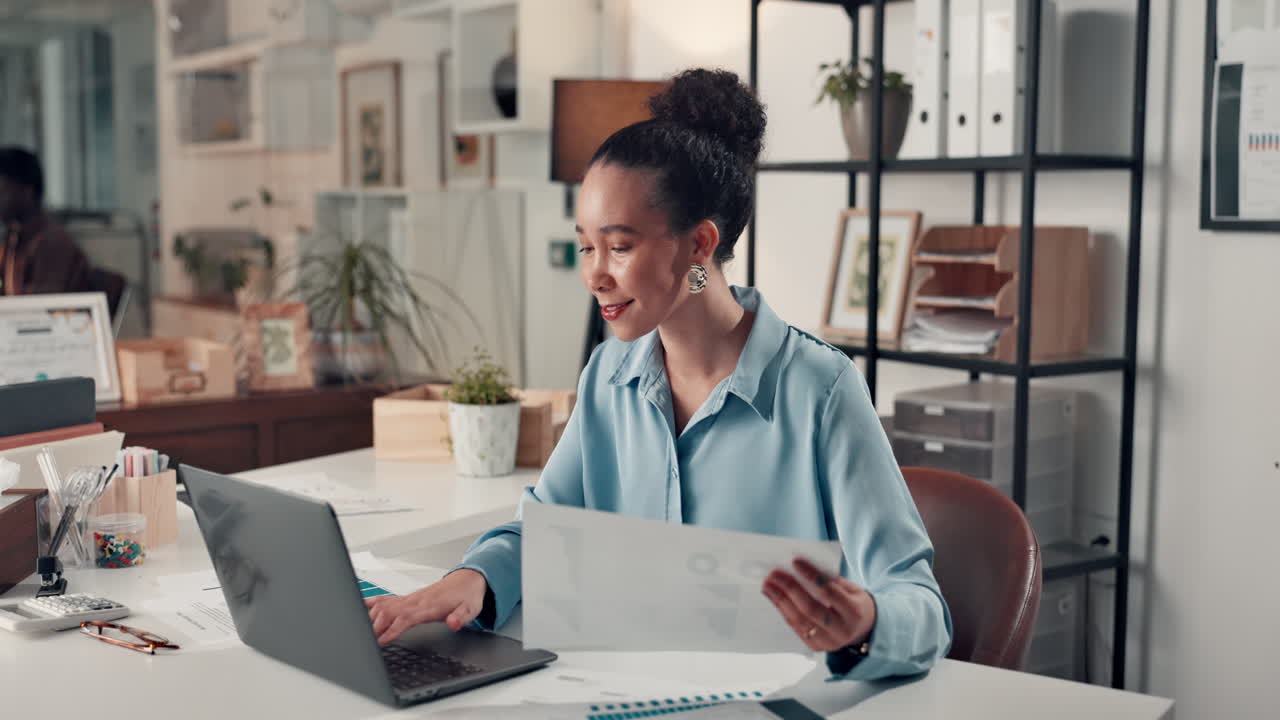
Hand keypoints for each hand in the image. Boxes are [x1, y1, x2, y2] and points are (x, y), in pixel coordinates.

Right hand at [365, 569, 487, 645]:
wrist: (467, 580)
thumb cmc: (467, 596)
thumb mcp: (471, 609)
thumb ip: (461, 617)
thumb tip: (453, 623)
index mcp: (429, 606)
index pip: (405, 618)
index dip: (392, 629)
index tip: (381, 641)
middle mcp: (415, 600)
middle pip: (388, 612)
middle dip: (375, 627)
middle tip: (365, 643)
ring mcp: (409, 598)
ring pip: (383, 605)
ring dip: (370, 617)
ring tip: (360, 633)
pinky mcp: (406, 598)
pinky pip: (385, 598)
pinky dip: (370, 603)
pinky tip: (358, 608)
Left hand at [762, 557, 875, 652]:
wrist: (865, 630)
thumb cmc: (855, 603)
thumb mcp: (853, 589)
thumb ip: (831, 580)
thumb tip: (801, 569)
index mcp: (854, 612)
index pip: (829, 592)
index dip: (811, 576)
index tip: (795, 562)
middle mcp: (842, 630)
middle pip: (810, 609)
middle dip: (790, 589)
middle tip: (774, 574)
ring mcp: (829, 642)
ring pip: (800, 621)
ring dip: (780, 601)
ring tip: (768, 585)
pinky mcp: (817, 647)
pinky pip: (796, 628)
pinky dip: (784, 611)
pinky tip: (775, 598)